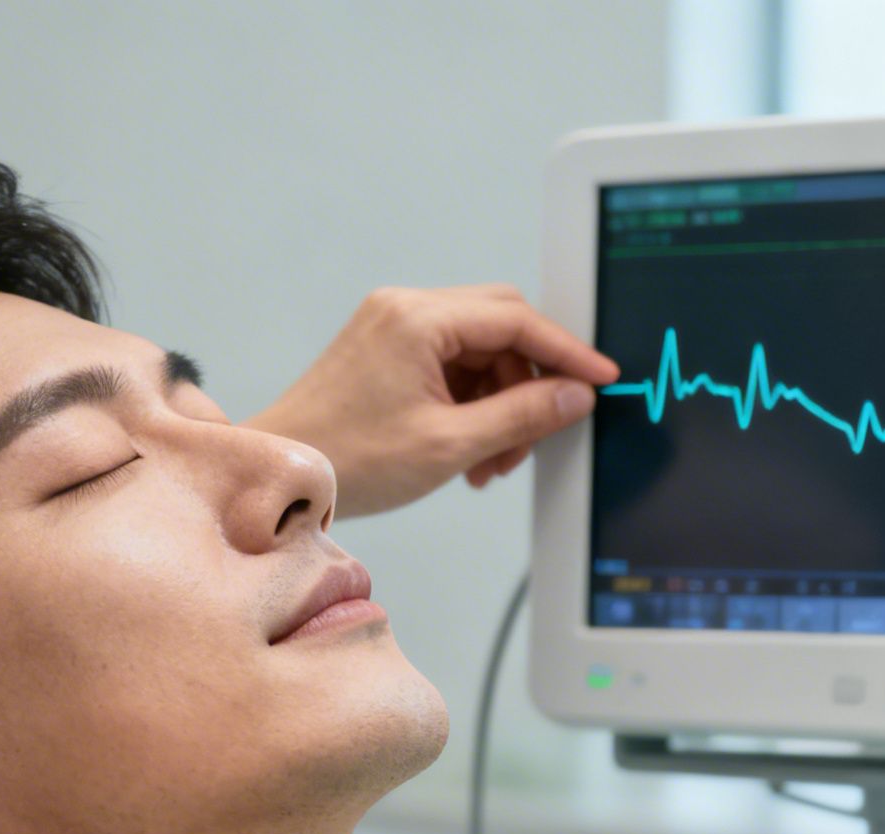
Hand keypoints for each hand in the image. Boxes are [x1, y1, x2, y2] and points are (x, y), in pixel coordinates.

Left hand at [245, 285, 617, 517]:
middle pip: (501, 327)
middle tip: (543, 429)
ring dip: (501, 403)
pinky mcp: (387, 351)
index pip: (516, 320)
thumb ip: (523, 416)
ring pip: (480, 351)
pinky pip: (451, 367)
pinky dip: (472, 405)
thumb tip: (575, 397)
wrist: (284, 473)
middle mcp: (405, 310)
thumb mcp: (451, 444)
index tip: (600, 379)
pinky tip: (473, 451)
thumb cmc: (348, 459)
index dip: (566, 353)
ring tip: (496, 461)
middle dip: (530, 382)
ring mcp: (393, 327)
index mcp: (418, 319)